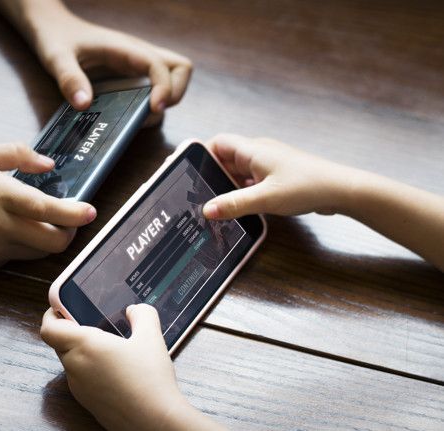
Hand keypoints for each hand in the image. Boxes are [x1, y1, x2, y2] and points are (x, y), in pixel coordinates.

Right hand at [0, 143, 95, 274]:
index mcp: (1, 195)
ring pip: (34, 253)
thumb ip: (18, 154)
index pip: (50, 210)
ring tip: (29, 222)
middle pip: (53, 243)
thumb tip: (48, 164)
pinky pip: (10, 259)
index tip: (91, 212)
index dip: (75, 214)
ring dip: (42, 240)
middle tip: (67, 221)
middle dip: (67, 234)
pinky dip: (13, 247)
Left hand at [26, 4, 192, 113]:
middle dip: (176, 93)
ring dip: (162, 102)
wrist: (51, 27)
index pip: (160, 66)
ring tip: (138, 118)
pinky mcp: (129, 77)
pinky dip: (148, 106)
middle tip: (152, 111)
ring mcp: (136, 68)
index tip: (153, 108)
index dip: (164, 88)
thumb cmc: (55, 37)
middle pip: (180, 69)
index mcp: (124, 49)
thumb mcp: (55, 57)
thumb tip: (84, 104)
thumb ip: (69, 78)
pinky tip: (127, 116)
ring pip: (170, 81)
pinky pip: (152, 90)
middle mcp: (137, 57)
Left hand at [41, 304, 217, 430]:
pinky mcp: (88, 403)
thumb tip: (134, 310)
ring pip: (71, 362)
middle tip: (92, 323)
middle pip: (59, 343)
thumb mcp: (151, 337)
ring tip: (109, 346)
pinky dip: (91, 370)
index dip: (51, 314)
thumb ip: (142, 314)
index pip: (49, 328)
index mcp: (84, 345)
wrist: (155, 422)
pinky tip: (116, 370)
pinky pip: (82, 379)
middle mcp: (76, 366)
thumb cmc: (150, 380)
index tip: (62, 307)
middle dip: (71, 330)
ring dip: (82, 352)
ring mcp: (80, 388)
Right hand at [202, 134, 352, 219]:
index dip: (202, 154)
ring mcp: (268, 165)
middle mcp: (259, 153)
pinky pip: (251, 181)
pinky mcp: (277, 177)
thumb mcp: (265, 198)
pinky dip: (242, 192)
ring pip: (238, 172)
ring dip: (227, 186)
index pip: (218, 143)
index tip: (190, 172)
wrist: (342, 190)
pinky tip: (238, 207)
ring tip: (215, 205)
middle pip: (226, 159)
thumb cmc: (307, 187)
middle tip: (198, 195)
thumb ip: (234, 204)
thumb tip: (207, 210)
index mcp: (253, 150)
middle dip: (212, 176)